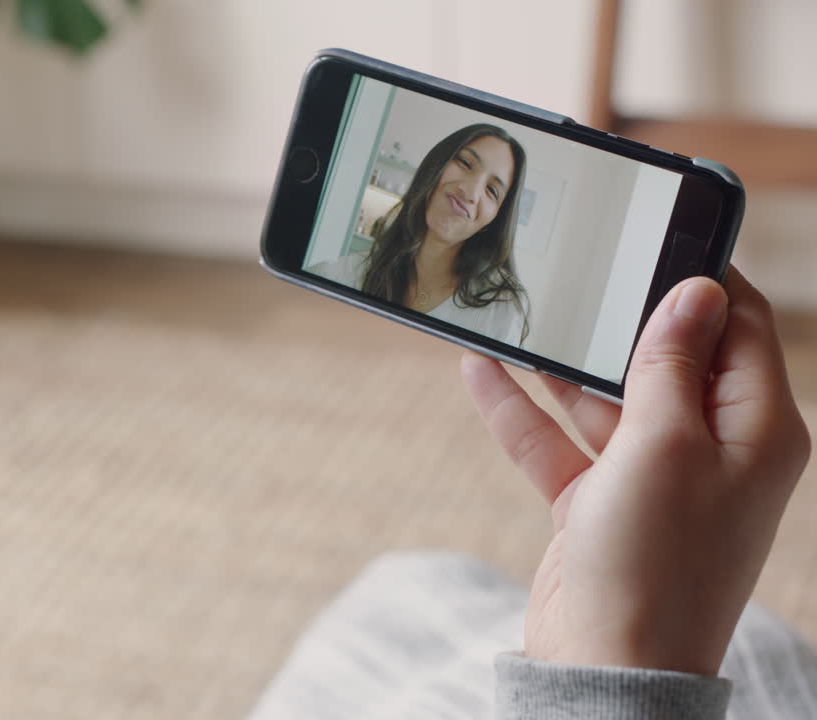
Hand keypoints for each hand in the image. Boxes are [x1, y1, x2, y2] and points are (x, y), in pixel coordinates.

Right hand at [461, 267, 810, 675]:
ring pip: (604, 398)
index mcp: (756, 430)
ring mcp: (651, 476)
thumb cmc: (655, 563)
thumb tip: (694, 292)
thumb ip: (670, 364)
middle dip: (619, 321)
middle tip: (582, 270)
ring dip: (561, 364)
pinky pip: (559, 440)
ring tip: (521, 314)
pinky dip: (523, 410)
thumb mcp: (665, 444)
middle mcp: (710, 448)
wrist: (605, 666)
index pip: (740, 328)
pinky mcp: (598, 501)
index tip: (658, 237)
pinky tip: (482, 370)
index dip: (702, 281)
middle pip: (665, 359)